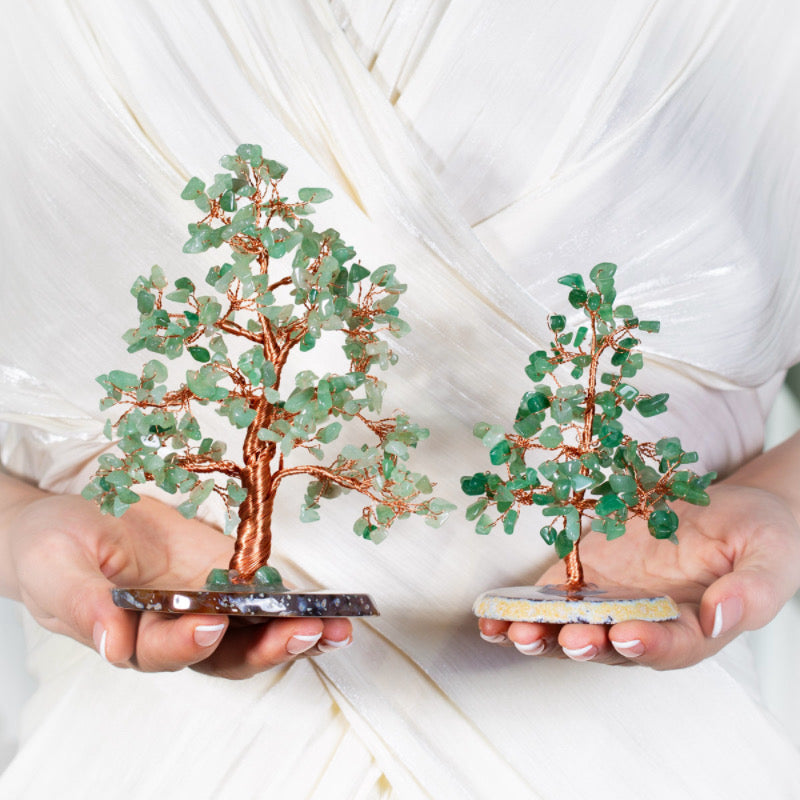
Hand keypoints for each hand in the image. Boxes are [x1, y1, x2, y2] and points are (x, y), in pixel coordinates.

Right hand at [4, 480, 352, 678]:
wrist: (71, 518)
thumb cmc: (50, 547)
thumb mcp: (53, 567)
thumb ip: (81, 604)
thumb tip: (110, 642)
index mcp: (130, 635)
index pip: (164, 650)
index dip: (188, 642)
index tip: (211, 622)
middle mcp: (175, 627)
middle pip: (227, 652)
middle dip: (269, 646)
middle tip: (306, 631)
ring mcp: (204, 600)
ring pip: (255, 629)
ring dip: (297, 629)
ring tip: (336, 623)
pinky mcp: (224, 571)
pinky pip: (263, 591)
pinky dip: (294, 596)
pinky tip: (326, 597)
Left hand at [478, 479, 799, 668]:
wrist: (728, 509)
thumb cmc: (759, 537)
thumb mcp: (769, 557)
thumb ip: (753, 591)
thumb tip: (721, 618)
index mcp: (694, 628)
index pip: (670, 646)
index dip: (648, 645)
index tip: (628, 635)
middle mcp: (647, 621)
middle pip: (611, 645)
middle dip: (583, 644)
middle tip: (563, 637)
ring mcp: (613, 599)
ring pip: (572, 628)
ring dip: (541, 633)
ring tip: (511, 632)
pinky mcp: (588, 574)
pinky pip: (552, 596)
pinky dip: (522, 606)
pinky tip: (493, 613)